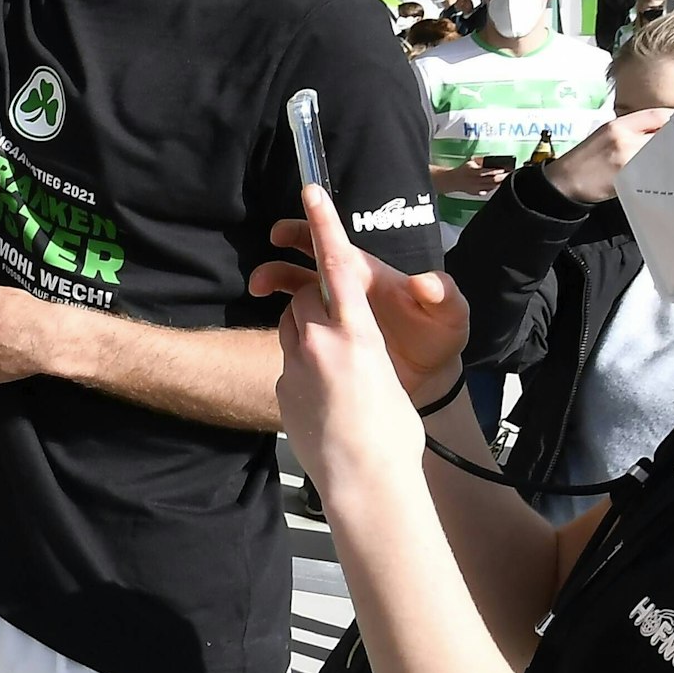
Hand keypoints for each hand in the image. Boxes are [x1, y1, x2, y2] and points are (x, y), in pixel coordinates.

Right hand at [250, 206, 467, 405]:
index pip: (338, 244)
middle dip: (281, 252)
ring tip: (256, 289)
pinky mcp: (326, 335)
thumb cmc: (440, 337)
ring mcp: (333, 311)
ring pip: (294, 288)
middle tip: (266, 254)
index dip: (320, 220)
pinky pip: (295, 320)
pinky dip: (280, 316)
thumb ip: (442, 295)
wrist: (430, 377)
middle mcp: (346, 287)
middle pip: (305, 259)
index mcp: (368, 275)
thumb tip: (423, 282)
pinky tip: (276, 325)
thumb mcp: (451, 315)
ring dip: (272, 280)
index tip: (306, 195)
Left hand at [270, 186, 433, 498]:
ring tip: (336, 375)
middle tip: (342, 336)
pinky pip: (288, 363)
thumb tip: (350, 344)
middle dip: (316, 303)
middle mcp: (320, 342)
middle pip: (306, 298)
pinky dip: (303, 371)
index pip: (337, 265)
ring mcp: (294, 365)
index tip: (310, 190)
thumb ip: (363, 346)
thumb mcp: (388, 376)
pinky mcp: (280, 387)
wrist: (366, 482)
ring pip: (291, 328)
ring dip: (307, 336)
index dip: (323, 225)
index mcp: (357, 332)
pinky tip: (324, 402)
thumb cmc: (394, 433)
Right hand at [433, 158, 508, 196]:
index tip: (505, 168)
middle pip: (492, 179)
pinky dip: (494, 187)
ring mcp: (476, 187)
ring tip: (506, 179)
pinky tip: (498, 184)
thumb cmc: (464, 169)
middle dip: (502, 177)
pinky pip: (488, 191)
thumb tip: (491, 159)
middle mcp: (474, 180)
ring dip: (500, 182)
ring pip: (491, 186)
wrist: (453, 180)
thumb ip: (481, 160)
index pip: (488, 171)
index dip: (497, 170)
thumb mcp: (471, 161)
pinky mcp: (477, 193)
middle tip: (510, 174)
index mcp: (473, 170)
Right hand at [543, 108, 673, 204]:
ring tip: (669, 159)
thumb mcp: (603, 135)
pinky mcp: (628, 176)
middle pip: (663, 134)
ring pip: (661, 152)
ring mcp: (626, 158)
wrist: (563, 182)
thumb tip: (661, 131)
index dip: (673, 118)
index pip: (656, 115)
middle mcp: (622, 138)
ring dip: (668, 155)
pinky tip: (658, 172)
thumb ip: (630, 130)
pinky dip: (659, 170)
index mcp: (616, 125)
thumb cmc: (583, 160)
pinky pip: (653, 170)